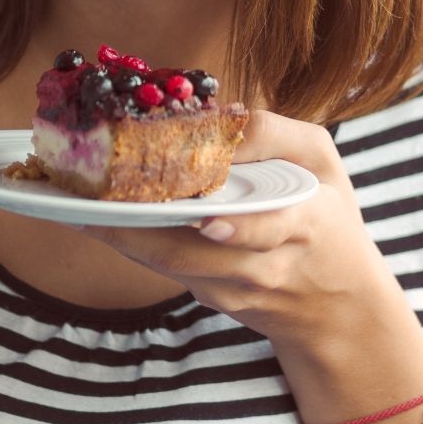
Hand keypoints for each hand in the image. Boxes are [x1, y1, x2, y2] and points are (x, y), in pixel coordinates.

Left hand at [82, 110, 403, 362]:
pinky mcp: (215, 300)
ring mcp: (236, 291)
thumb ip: (276, 135)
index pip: (267, 228)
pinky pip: (168, 270)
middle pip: (195, 254)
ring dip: (125, 239)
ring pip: (173, 265)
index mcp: (303, 224)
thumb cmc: (330, 221)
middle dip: (142, 230)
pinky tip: (102, 224)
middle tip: (98, 203)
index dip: (236, 228)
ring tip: (84, 211)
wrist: (338, 309)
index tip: (203, 218)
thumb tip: (220, 114)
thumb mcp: (324, 165)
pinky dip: (135, 246)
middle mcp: (265, 267)